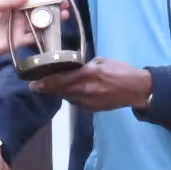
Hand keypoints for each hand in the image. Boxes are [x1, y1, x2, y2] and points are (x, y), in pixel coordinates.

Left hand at [0, 0, 70, 76]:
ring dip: (52, 21)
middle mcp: (18, 17)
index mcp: (11, 6)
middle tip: (66, 6)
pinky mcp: (20, 42)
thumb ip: (9, 3)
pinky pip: (34, 38)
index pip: (30, 0)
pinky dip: (44, 35)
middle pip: (38, 11)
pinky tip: (55, 30)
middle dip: (52, 8)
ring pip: (39, 24)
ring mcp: (20, 29)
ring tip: (65, 16)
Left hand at [31, 58, 152, 113]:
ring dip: (59, 93)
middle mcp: (85, 89)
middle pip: (60, 91)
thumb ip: (86, 65)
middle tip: (36, 87)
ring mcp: (89, 101)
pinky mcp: (93, 109)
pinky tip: (70, 93)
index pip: (61, 79)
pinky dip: (71, 97)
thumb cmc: (121, 71)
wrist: (137, 89)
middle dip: (48, 89)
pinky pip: (76, 103)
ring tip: (51, 88)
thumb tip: (74, 68)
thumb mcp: (102, 61)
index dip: (45, 83)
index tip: (33, 84)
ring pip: (67, 98)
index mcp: (88, 74)